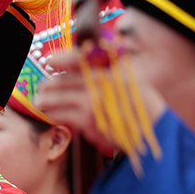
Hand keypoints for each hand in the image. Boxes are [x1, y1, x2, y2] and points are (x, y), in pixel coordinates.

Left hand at [35, 50, 164, 155]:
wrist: (154, 136)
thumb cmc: (143, 111)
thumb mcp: (134, 83)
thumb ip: (112, 74)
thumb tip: (85, 67)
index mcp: (115, 70)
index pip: (83, 58)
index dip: (63, 58)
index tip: (50, 59)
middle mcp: (103, 83)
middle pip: (67, 79)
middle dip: (51, 83)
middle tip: (43, 85)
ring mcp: (95, 102)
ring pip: (60, 96)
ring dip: (47, 98)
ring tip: (40, 100)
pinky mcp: (88, 120)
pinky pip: (62, 114)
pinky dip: (54, 113)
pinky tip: (51, 113)